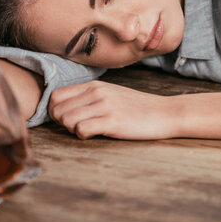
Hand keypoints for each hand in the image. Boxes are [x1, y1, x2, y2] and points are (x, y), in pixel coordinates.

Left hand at [48, 80, 176, 139]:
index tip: (67, 120)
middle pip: (57, 109)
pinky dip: (83, 136)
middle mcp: (96, 93)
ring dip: (71, 130)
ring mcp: (104, 106)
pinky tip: (95, 134)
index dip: (55, 111)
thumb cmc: (137, 108)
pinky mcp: (112, 121)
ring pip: (66, 119)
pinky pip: (81, 130)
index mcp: (94, 85)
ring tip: (87, 131)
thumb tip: (66, 108)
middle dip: (62, 123)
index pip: (55, 96)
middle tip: (77, 128)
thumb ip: (90, 97)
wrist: (165, 113)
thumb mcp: (111, 94)